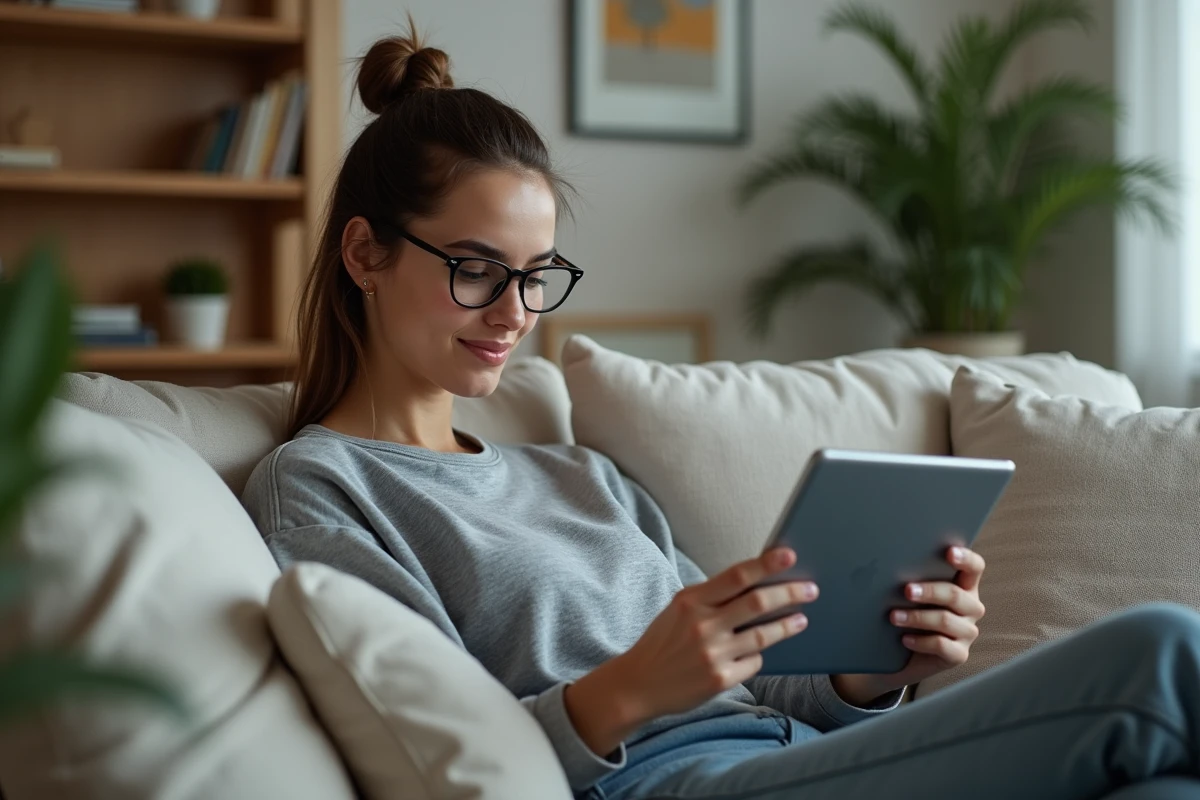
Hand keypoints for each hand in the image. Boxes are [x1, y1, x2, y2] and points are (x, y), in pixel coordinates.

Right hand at [565, 547, 816, 755]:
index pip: (736, 576)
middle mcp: (702, 625)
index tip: (789, 555)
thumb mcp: (679, 610)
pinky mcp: (720, 680)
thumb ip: (712, 597)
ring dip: (787, 625)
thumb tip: (756, 584)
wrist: (638, 684)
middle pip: (757, 603)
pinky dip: (759, 655)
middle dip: (790, 593)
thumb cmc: (664, 642)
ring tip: (801, 619)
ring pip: (763, 635)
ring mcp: (712, 654)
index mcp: (690, 601)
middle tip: (811, 589)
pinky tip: (761, 651)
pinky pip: (754, 662)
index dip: (765, 564)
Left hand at [833, 545, 985, 705]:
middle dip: (929, 591)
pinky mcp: (959, 654)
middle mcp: (970, 607)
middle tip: (906, 591)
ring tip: (893, 616)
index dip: (966, 559)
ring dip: (917, 617)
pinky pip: (941, 645)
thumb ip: (913, 578)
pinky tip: (904, 639)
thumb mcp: (910, 594)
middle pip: (955, 594)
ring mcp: (967, 632)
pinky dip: (921, 641)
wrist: (899, 655)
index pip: (974, 567)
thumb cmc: (906, 613)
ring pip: (946, 620)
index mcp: (963, 586)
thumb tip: (891, 564)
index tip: (949, 552)